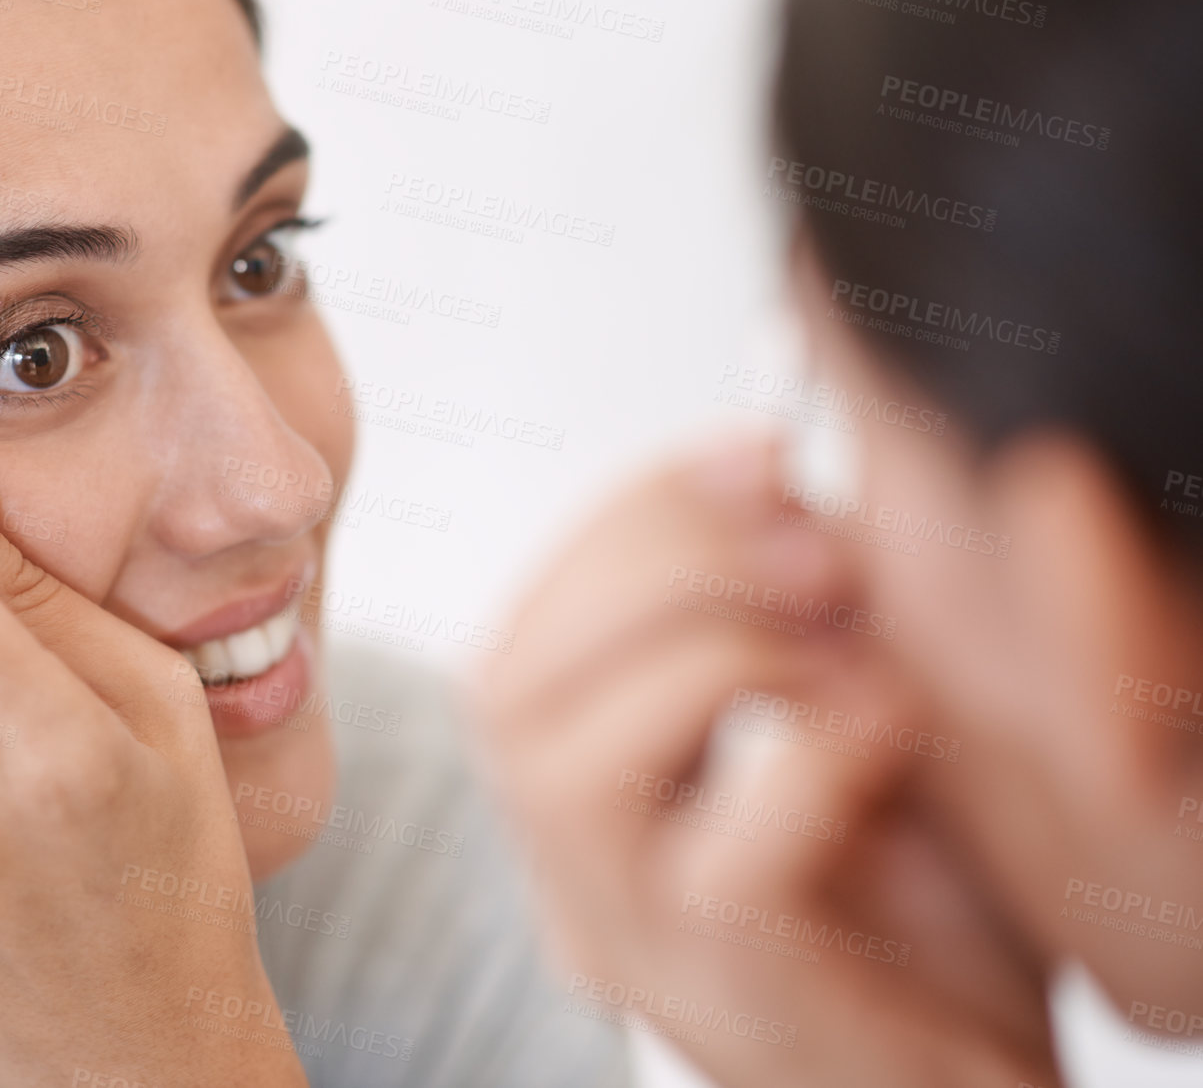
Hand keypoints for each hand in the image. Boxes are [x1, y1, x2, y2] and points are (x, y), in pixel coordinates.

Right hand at [467, 433, 1060, 1087]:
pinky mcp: (728, 997)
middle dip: (660, 563)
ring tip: (841, 648)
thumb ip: (786, 596)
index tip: (758, 454)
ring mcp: (632, 942)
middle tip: (810, 550)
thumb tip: (766, 476)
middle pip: (505, 686)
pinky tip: (886, 730)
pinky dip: (807, 757)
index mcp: (578, 788)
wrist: (976, 1064)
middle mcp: (570, 870)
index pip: (523, 625)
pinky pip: (714, 864)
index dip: (632, 510)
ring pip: (565, 770)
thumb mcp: (836, 701)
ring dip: (713, 654)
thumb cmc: (915, 897)